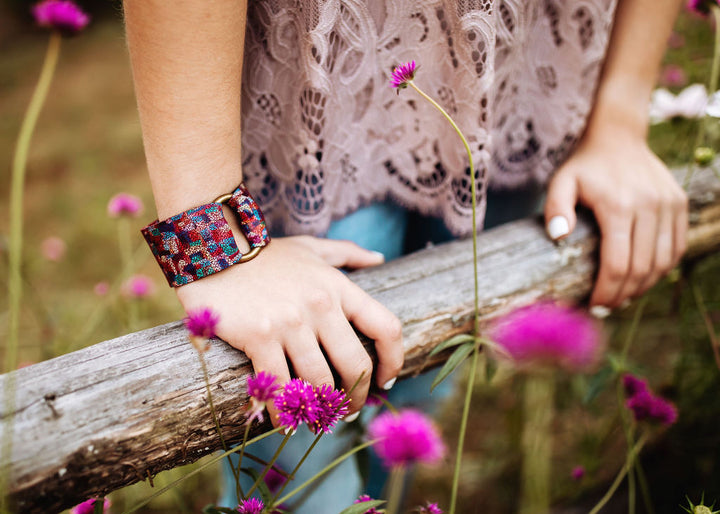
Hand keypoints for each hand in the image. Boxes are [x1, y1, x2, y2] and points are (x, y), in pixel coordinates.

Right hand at [176, 236, 403, 424]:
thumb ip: (346, 253)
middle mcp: (320, 305)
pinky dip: (283, 411)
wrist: (212, 246)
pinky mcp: (259, 336)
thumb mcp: (310, 247)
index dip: (393, 361)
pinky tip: (282, 420)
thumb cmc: (264, 253)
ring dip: (320, 408)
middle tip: (347, 410)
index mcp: (338, 286)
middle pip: (355, 364)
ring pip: (318, 381)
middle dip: (356, 395)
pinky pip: (279, 386)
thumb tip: (379, 258)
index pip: (385, 327)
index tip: (386, 380)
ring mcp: (290, 322)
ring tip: (315, 418)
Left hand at [544, 126, 687, 308]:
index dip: (607, 291)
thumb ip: (554, 208)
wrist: (618, 137)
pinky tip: (642, 278)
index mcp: (619, 206)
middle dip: (623, 294)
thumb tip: (557, 237)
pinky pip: (676, 247)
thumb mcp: (560, 182)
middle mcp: (649, 206)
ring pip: (663, 262)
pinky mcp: (679, 204)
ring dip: (644, 286)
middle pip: (642, 268)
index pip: (618, 263)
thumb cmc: (584, 166)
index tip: (594, 305)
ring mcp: (669, 205)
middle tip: (606, 307)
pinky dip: (661, 269)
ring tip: (623, 296)